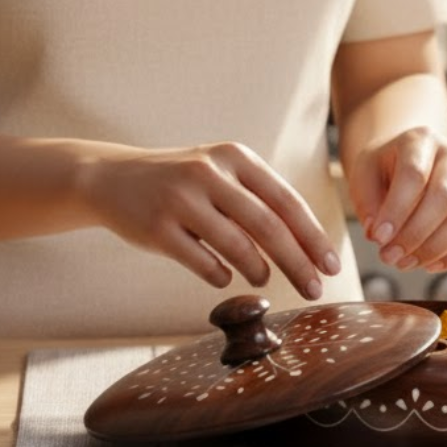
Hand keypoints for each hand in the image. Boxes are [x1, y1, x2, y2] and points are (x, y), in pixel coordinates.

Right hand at [77, 141, 341, 298]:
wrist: (114, 177)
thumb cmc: (180, 180)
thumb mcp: (219, 171)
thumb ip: (257, 197)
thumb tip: (307, 242)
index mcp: (234, 156)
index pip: (286, 200)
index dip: (313, 236)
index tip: (332, 264)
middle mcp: (210, 173)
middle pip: (268, 226)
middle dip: (298, 262)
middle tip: (316, 289)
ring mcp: (182, 200)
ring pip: (237, 246)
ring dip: (259, 270)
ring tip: (265, 280)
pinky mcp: (158, 228)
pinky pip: (202, 262)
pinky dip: (220, 275)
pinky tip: (224, 278)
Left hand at [347, 127, 446, 272]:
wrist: (411, 164)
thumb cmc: (385, 170)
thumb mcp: (364, 175)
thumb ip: (367, 202)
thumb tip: (378, 233)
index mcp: (422, 138)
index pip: (415, 174)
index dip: (396, 210)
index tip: (377, 238)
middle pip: (444, 197)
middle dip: (415, 234)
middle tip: (389, 257)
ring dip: (435, 249)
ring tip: (406, 262)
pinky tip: (431, 264)